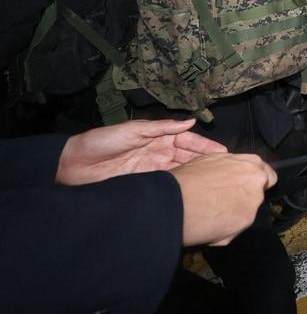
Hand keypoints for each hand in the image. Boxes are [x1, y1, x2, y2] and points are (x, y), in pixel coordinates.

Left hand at [57, 118, 227, 185]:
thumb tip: (191, 121)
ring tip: (216, 182)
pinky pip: (168, 185)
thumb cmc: (101, 142)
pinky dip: (181, 187)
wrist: (73, 167)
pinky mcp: (145, 185)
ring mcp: (153, 170)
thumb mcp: (132, 130)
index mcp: (158, 137)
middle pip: (189, 157)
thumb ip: (161, 127)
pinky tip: (194, 192)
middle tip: (227, 170)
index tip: (224, 153)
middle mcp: (159, 153)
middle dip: (207, 162)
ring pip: (181, 172)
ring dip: (197, 175)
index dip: (206, 146)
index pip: (188, 140)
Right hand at [170, 153, 276, 246]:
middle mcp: (257, 184)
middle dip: (244, 199)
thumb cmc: (188, 178)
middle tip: (222, 203)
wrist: (174, 202)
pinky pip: (235, 229)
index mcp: (251, 164)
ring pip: (246, 213)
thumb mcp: (211, 161)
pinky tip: (207, 226)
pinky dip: (224, 230)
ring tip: (210, 215)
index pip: (267, 175)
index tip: (244, 188)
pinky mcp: (243, 225)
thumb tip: (234, 174)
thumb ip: (231, 167)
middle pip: (257, 195)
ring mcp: (252, 205)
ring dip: (234, 215)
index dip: (254, 182)